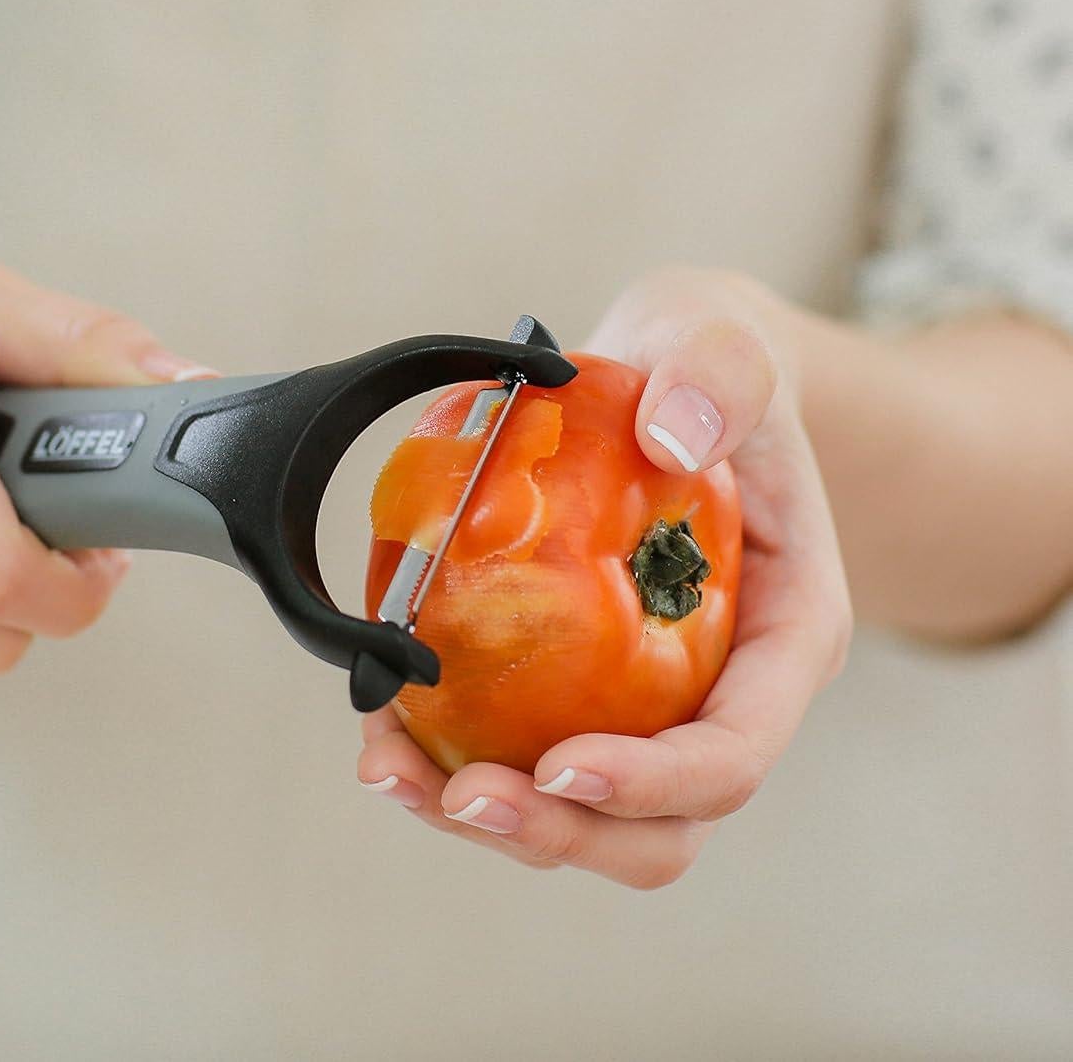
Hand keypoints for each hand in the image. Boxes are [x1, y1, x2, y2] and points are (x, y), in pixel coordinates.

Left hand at [356, 267, 850, 886]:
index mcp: (787, 632)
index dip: (655, 783)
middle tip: (458, 795)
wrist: (680, 378)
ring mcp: (656, 698)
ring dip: (492, 820)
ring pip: (591, 815)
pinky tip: (387, 734)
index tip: (560, 768)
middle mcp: (726, 688)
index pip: (736, 748)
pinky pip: (532, 755)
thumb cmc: (709, 364)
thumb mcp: (721, 340)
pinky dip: (457, 765)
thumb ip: (719, 376)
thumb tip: (676, 439)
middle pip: (665, 821)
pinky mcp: (590, 688)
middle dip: (562, 833)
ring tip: (392, 771)